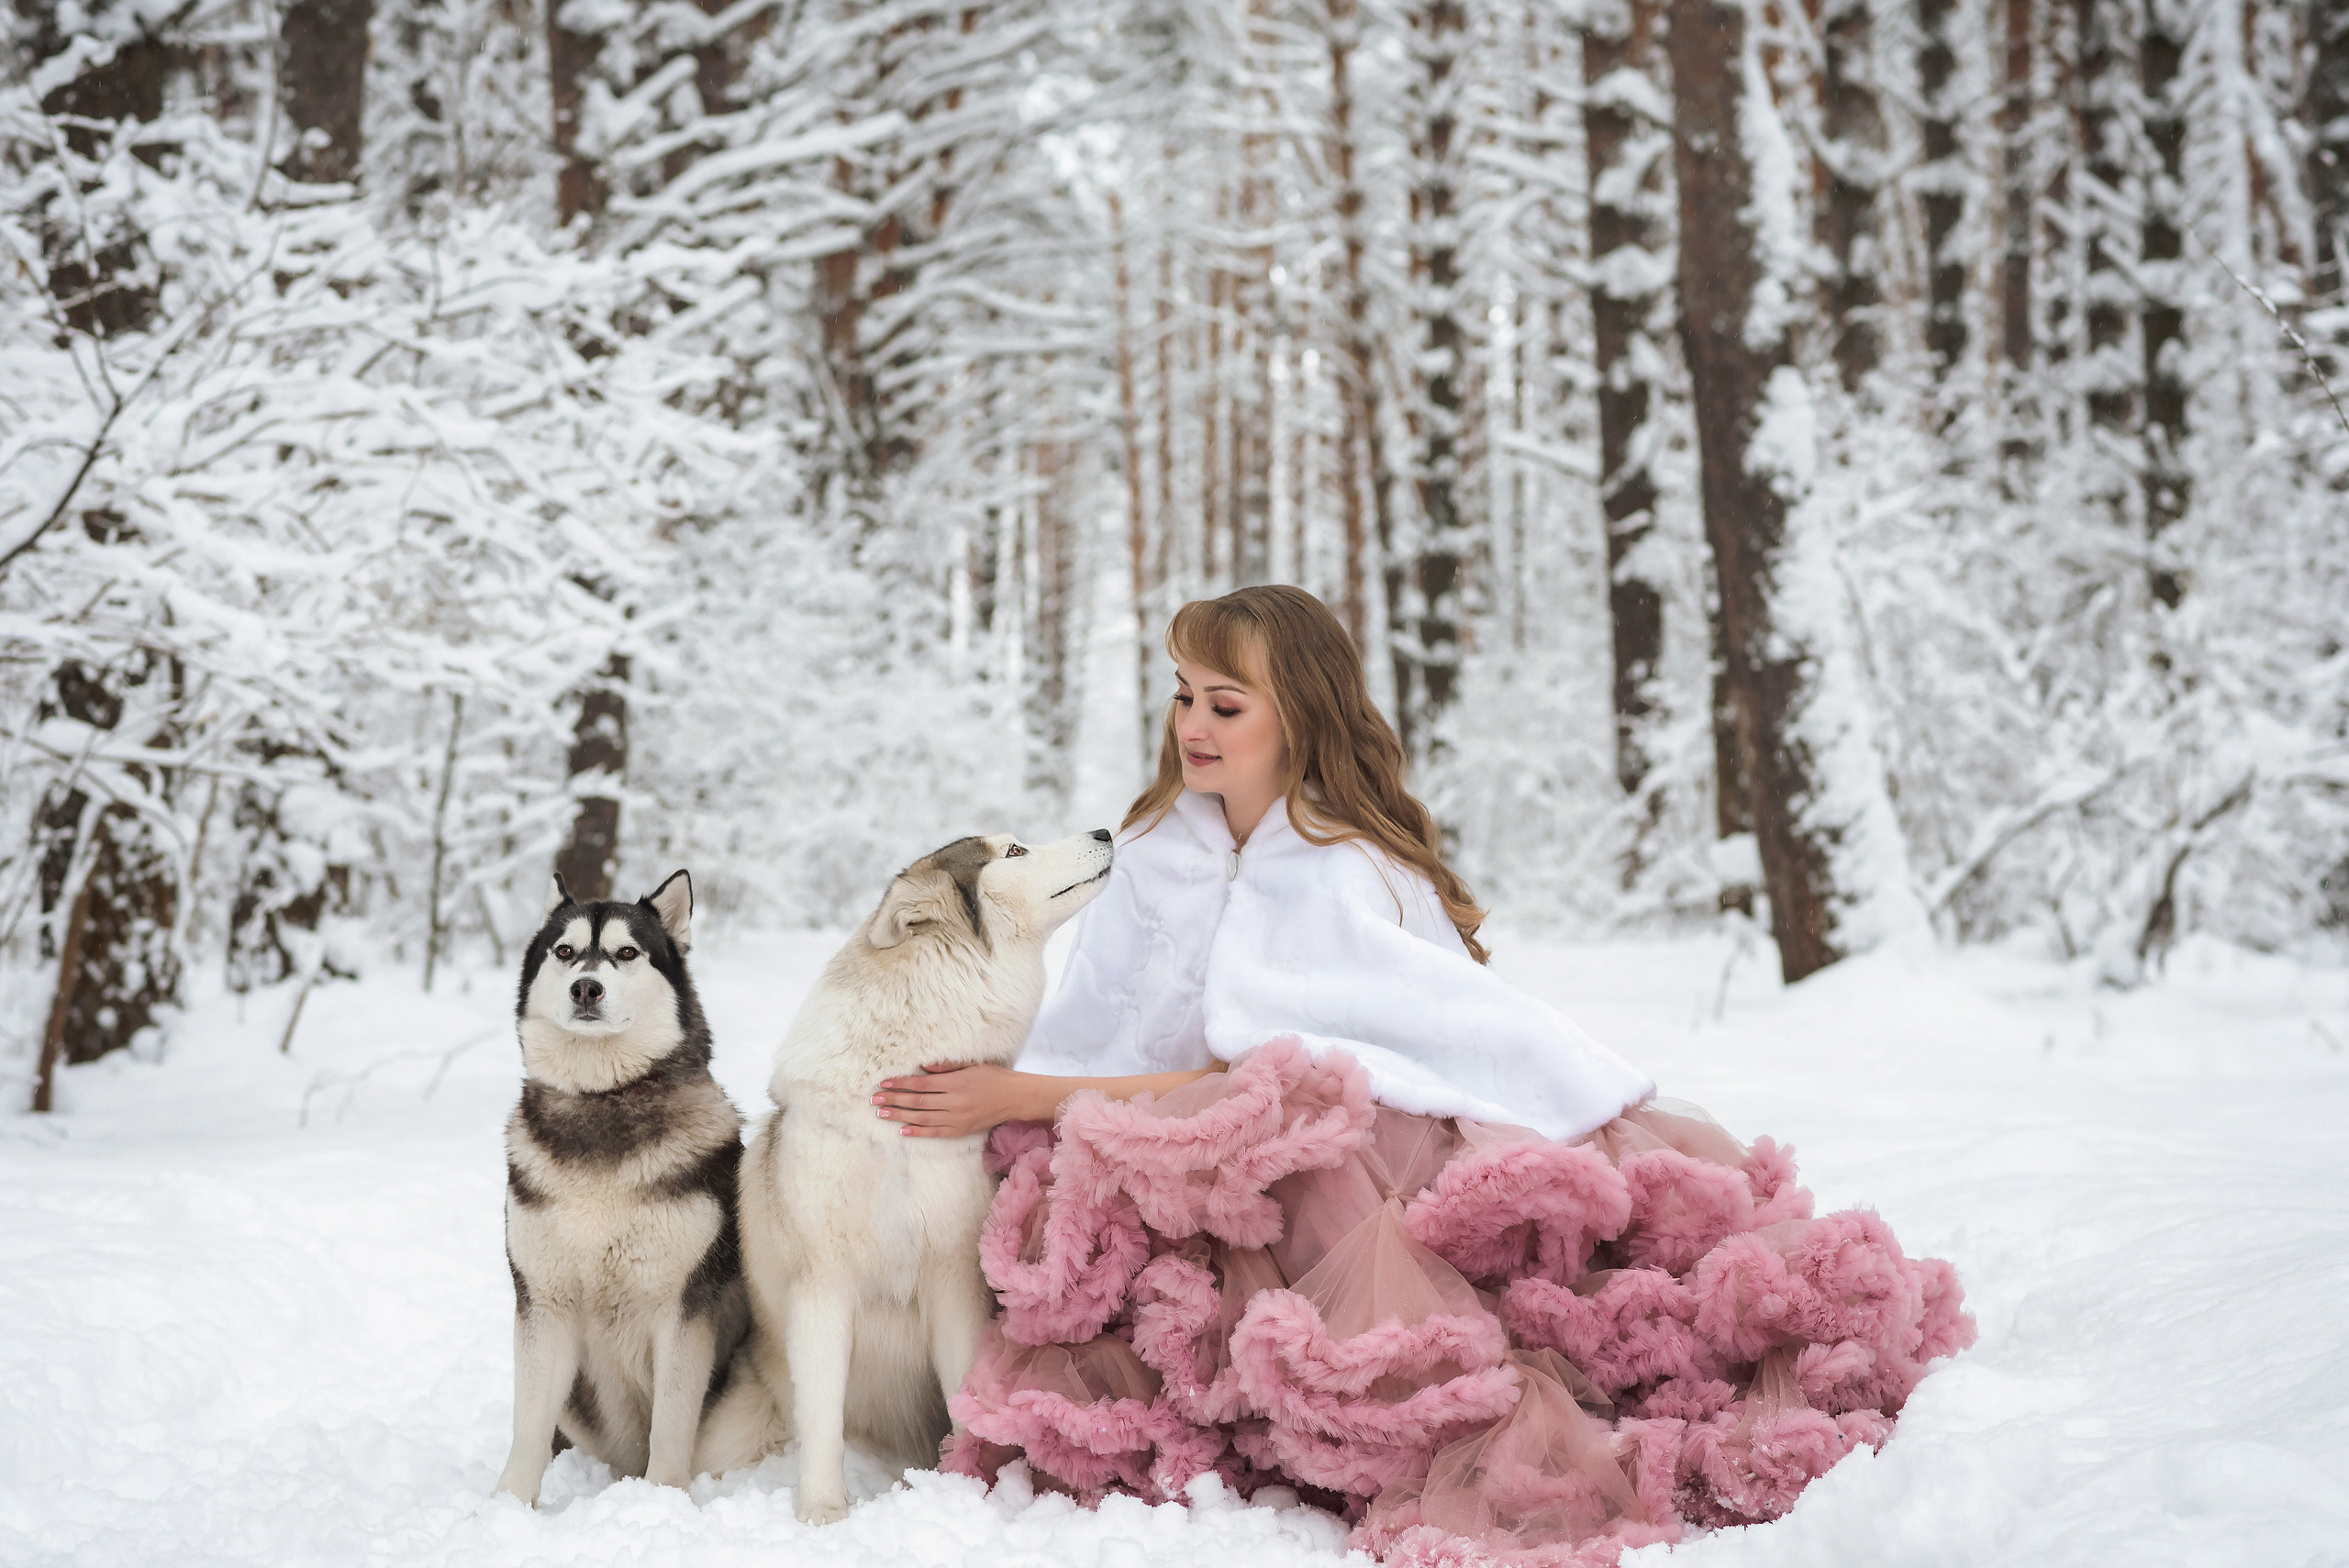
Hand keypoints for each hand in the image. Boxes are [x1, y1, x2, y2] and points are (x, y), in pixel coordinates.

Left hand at [872, 1061, 1024, 1138]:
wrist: (1014, 1098)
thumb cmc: (993, 1077)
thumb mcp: (971, 1065)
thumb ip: (946, 1066)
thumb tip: (922, 1067)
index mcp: (956, 1082)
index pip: (921, 1083)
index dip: (901, 1083)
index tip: (883, 1083)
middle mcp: (954, 1101)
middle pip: (917, 1101)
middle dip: (894, 1100)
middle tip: (875, 1099)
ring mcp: (957, 1118)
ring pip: (922, 1118)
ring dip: (900, 1116)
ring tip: (882, 1114)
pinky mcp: (961, 1130)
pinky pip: (935, 1132)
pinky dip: (918, 1132)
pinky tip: (902, 1131)